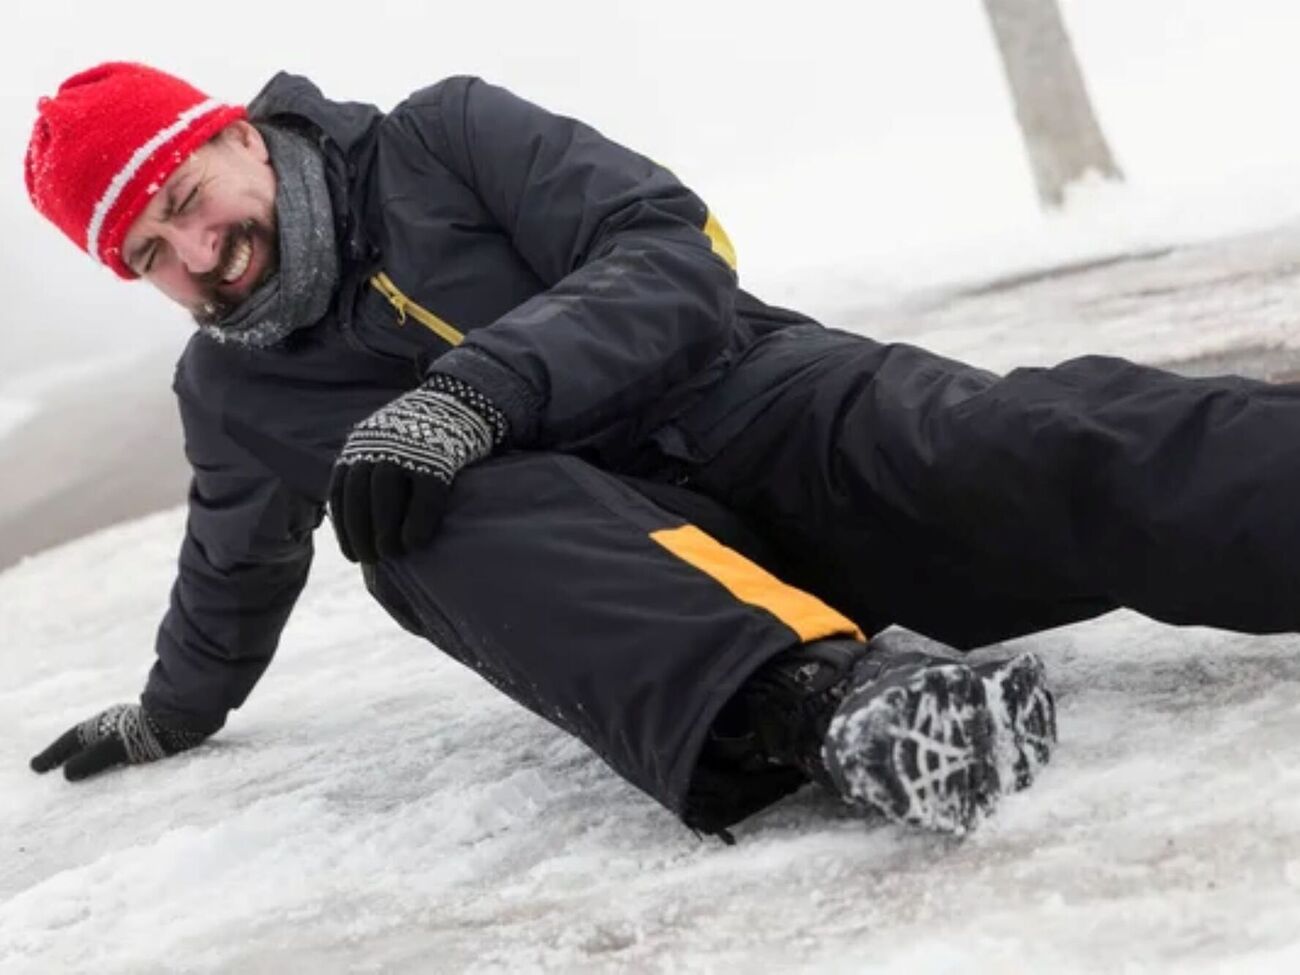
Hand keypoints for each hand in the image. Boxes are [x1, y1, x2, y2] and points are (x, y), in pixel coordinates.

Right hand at [30, 703, 208, 780]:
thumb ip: (93, 760)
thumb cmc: (154, 732)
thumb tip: (67, 773)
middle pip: (85, 738)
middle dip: (67, 752)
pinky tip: (116, 765)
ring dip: (89, 754)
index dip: (53, 754)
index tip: (36, 768)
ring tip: (79, 770)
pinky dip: (109, 756)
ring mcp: (134, 726)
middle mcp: (117, 722)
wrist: (193, 717)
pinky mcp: (151, 732)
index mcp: (105, 723)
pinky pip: (121, 746)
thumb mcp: (118, 747)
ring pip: (103, 741)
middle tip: (49, 767)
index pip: (72, 739)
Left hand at [329, 374, 506, 563]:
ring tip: (391, 554)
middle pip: (358, 497)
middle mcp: (377, 446)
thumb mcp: (384, 441)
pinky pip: (424, 497)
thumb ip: (370, 470)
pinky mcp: (439, 459)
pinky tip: (415, 544)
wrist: (460, 401)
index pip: (340, 491)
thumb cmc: (421, 434)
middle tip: (371, 559)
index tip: (352, 554)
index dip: (344, 527)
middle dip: (360, 533)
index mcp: (360, 443)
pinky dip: (417, 523)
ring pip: (384, 498)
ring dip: (384, 532)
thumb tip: (362, 518)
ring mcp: (407, 451)